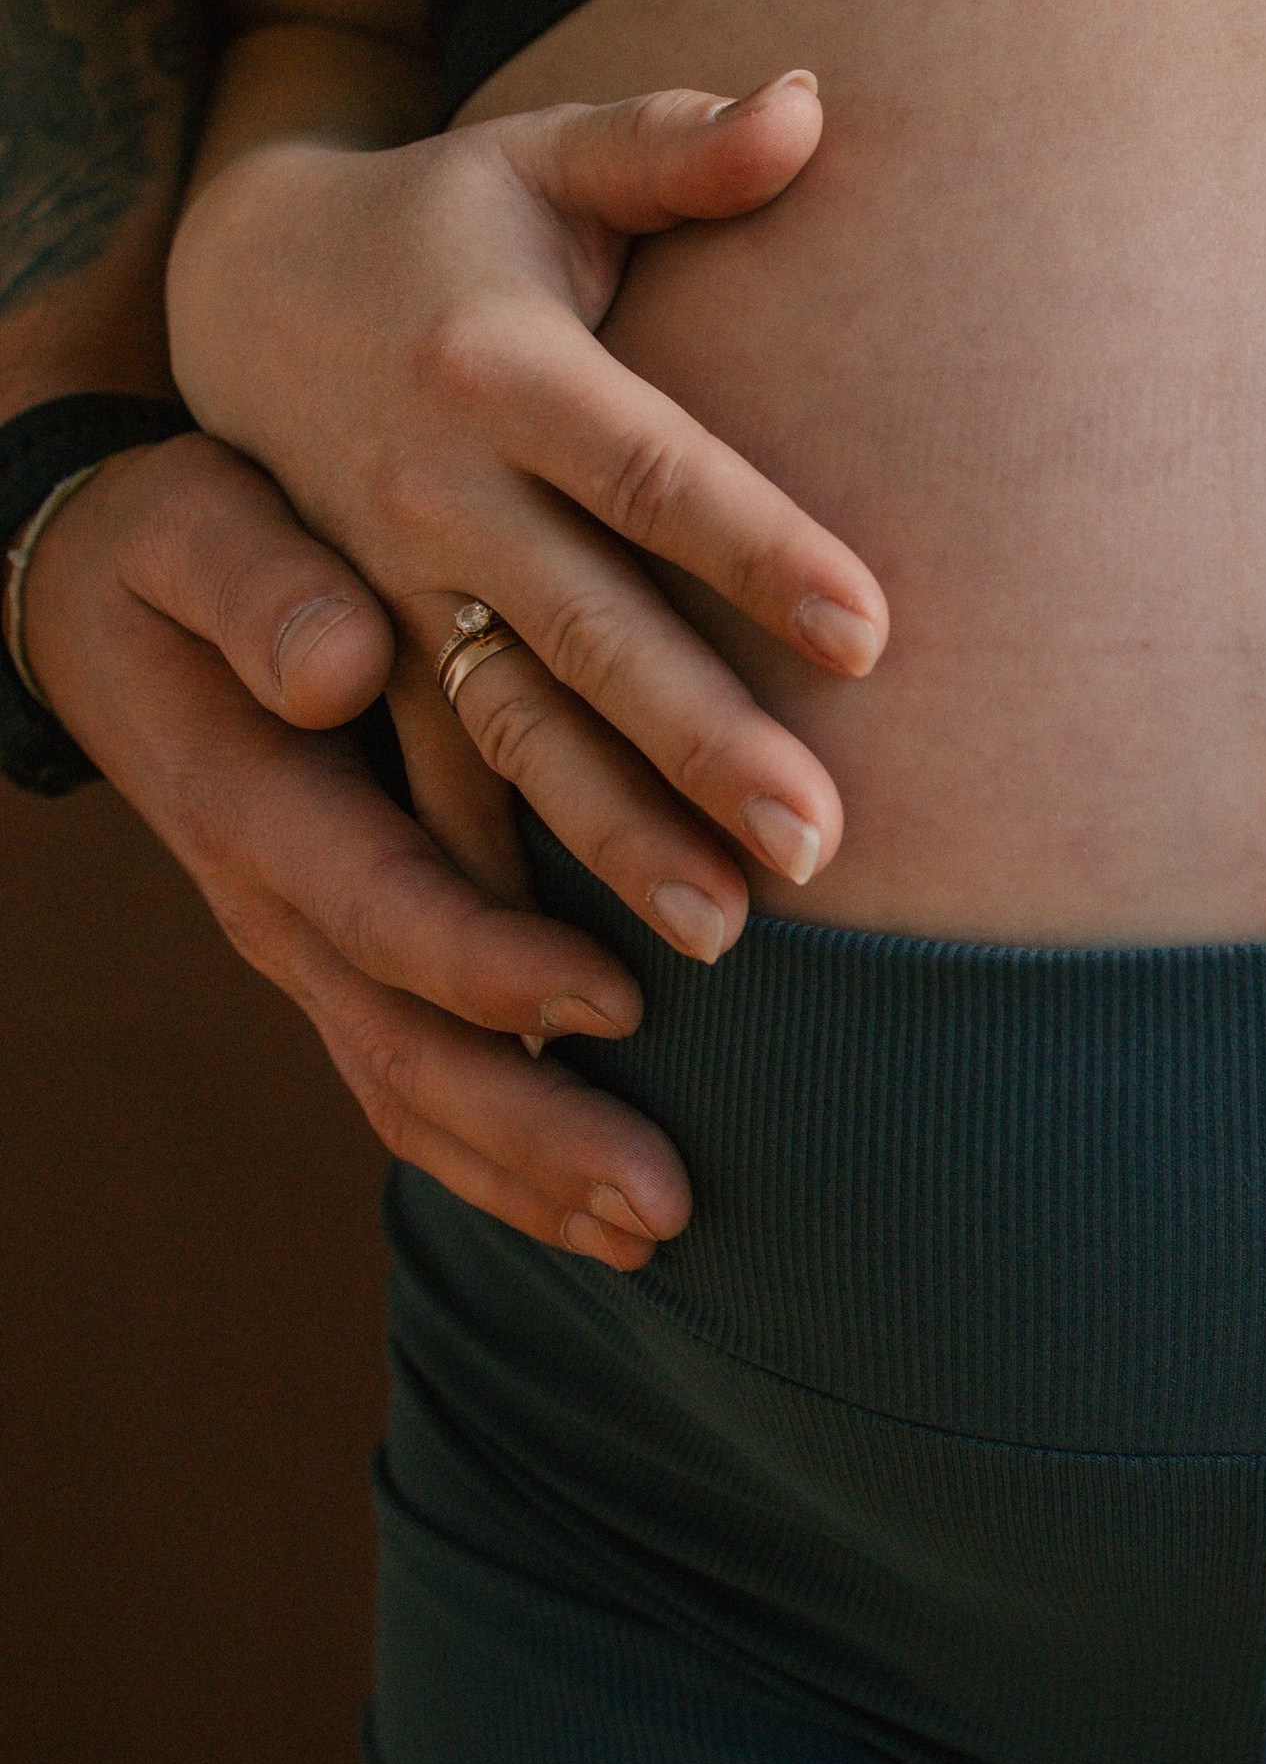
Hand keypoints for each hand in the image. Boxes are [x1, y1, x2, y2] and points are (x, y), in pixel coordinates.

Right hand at [20, 433, 691, 1267]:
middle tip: (666, 1202)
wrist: (100, 599)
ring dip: (529, 1176)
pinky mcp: (341, 959)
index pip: (377, 906)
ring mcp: (304, 949)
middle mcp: (275, 905)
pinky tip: (598, 1205)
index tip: (617, 996)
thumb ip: (261, 589)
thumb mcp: (196, 530)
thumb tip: (337, 662)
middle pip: (402, 1050)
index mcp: (251, 802)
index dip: (488, 962)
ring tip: (659, 1234)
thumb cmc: (177, 544)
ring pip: (408, 1094)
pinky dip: (500, 1156)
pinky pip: (412, 1082)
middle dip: (533, 1136)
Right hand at [167, 74, 885, 960]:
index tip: (876, 629)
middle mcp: (437, 492)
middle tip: (825, 841)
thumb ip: (673, 142)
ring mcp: (388, 588)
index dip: (755, 545)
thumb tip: (810, 100)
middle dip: (702, 742)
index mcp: (500, 368)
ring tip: (732, 936)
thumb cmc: (448, 218)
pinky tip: (579, 988)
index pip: (649, 466)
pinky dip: (499, 881)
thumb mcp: (540, 154)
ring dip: (616, 839)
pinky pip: (433, 783)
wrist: (242, 284)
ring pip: (508, 735)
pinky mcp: (362, 656)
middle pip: (587, 631)